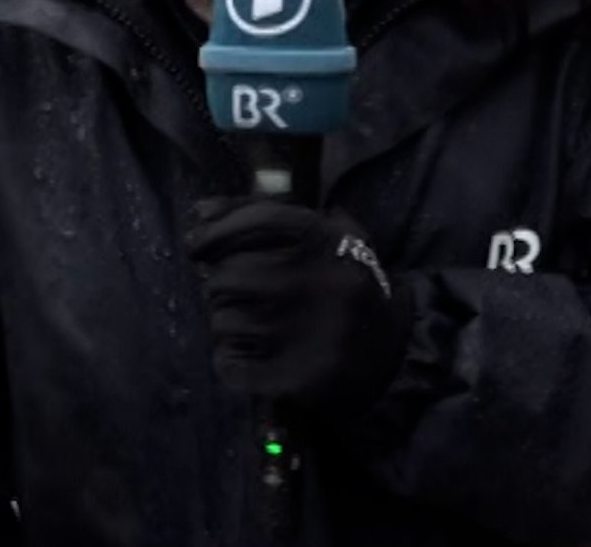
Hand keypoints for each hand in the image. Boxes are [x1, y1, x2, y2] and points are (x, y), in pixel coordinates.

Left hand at [184, 198, 411, 411]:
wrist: (393, 357)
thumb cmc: (345, 287)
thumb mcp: (329, 238)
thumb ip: (267, 214)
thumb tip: (199, 211)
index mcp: (331, 244)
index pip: (258, 219)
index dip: (217, 228)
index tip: (196, 244)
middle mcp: (318, 285)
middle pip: (231, 274)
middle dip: (221, 284)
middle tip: (231, 293)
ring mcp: (307, 335)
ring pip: (225, 321)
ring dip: (225, 321)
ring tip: (245, 325)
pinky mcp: (296, 378)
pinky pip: (231, 364)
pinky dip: (228, 360)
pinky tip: (245, 356)